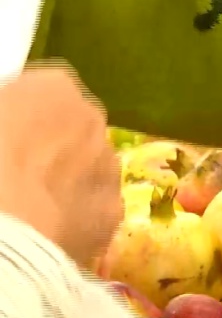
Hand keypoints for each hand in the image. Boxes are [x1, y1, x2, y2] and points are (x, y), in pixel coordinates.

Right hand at [0, 63, 120, 264]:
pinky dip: (76, 215)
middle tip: (14, 169)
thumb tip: (8, 126)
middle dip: (50, 145)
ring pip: (89, 168)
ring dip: (67, 179)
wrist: (5, 229)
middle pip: (73, 129)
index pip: (42, 90)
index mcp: (54, 88)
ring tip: (30, 203)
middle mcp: (94, 122)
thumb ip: (4, 113)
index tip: (4, 131)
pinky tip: (48, 228)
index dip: (21, 113)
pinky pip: (93, 208)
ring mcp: (111, 169)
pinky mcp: (115, 213)